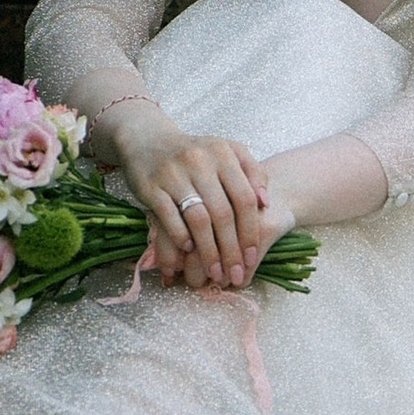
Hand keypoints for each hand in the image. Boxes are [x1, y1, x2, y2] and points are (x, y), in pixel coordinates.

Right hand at [103, 103, 277, 288]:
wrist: (147, 140)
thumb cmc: (194, 154)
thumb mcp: (226, 153)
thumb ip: (251, 172)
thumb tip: (266, 201)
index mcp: (223, 153)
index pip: (245, 198)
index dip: (251, 231)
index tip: (252, 257)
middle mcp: (200, 160)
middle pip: (223, 213)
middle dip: (232, 249)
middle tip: (235, 274)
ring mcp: (174, 173)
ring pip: (198, 219)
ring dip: (209, 251)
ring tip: (215, 272)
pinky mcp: (150, 185)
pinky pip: (169, 217)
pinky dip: (181, 237)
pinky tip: (189, 252)